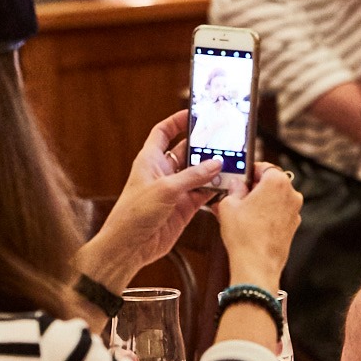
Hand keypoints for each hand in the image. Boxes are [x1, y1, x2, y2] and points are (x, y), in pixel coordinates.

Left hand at [85, 110, 221, 280]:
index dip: (177, 121)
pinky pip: (203, 192)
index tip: (195, 113)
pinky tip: (227, 184)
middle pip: (186, 151)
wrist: (129, 247)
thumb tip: (215, 164)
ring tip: (231, 161)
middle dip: (204, 145)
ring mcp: (175, 190)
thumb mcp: (165, 189)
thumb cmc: (134, 215)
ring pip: (198, 172)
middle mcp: (163, 172)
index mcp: (150, 160)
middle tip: (223, 139)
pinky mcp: (184, 207)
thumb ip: (193, 176)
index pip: (163, 132)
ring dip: (213, 168)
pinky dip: (215, 188)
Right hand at [216, 162, 301, 289]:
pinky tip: (251, 224)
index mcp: (277, 182)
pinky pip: (278, 214)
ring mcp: (294, 211)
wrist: (257, 265)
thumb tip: (236, 185)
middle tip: (237, 196)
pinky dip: (267, 215)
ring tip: (241, 213)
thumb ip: (233, 189)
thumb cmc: (245, 236)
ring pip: (275, 199)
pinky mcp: (293, 226)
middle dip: (254, 188)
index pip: (264, 167)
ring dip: (260, 202)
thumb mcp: (229, 205)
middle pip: (271, 183)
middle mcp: (291, 194)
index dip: (249, 171)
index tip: (241, 177)